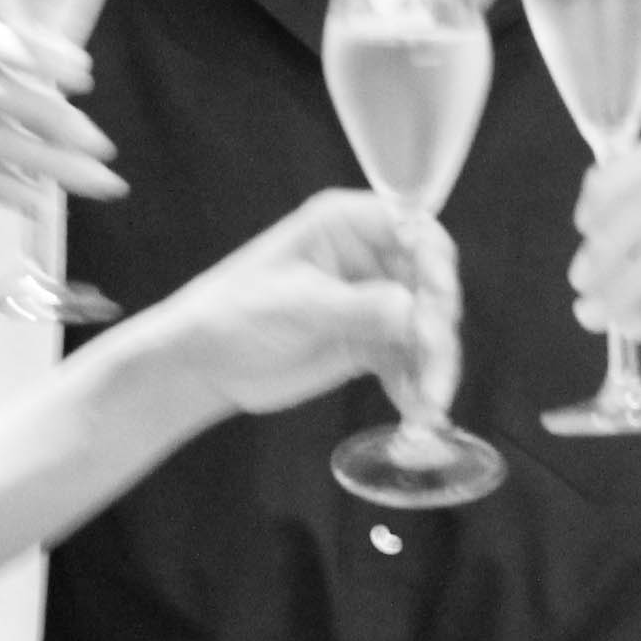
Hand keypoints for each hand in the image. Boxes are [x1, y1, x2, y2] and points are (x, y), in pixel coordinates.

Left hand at [133, 189, 459, 416]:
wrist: (202, 364)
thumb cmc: (233, 312)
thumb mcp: (295, 303)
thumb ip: (359, 307)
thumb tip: (416, 312)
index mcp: (346, 225)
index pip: (414, 228)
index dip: (435, 261)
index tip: (437, 301)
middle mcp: (369, 258)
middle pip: (431, 284)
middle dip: (438, 327)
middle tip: (434, 363)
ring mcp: (374, 304)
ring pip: (426, 330)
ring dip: (434, 367)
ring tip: (429, 404)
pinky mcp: (371, 345)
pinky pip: (408, 364)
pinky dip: (416, 387)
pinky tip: (418, 415)